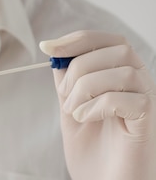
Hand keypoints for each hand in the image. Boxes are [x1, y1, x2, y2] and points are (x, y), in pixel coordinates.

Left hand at [40, 30, 155, 179]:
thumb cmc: (92, 152)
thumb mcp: (70, 107)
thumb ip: (67, 81)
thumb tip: (55, 51)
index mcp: (120, 75)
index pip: (107, 40)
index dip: (77, 39)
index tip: (46, 47)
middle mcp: (140, 84)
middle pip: (118, 49)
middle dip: (79, 66)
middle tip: (64, 94)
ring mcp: (148, 101)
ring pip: (123, 70)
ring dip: (86, 87)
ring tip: (74, 112)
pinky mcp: (150, 121)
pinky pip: (127, 99)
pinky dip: (98, 105)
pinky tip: (87, 119)